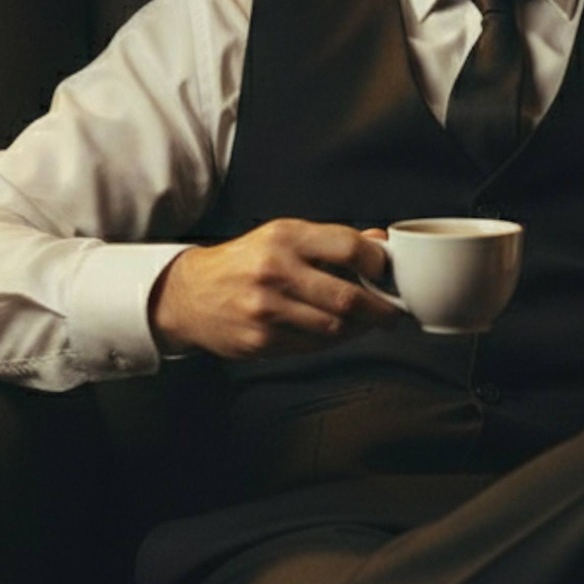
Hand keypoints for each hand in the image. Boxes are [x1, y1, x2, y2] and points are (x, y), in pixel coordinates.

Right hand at [148, 219, 396, 360]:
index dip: (378, 264)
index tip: (386, 274)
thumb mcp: (284, 236)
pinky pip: (313, 346)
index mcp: (286, 237)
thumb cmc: (246, 262)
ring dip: (358, 329)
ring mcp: (266, 309)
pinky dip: (331, 341)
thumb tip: (379, 241)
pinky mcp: (260, 340)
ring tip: (363, 323)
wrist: (191, 294)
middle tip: (392, 313)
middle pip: (348, 297)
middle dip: (381, 310)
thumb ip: (332, 240)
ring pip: (335, 328)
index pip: (349, 247)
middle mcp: (275, 270)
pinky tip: (333, 332)